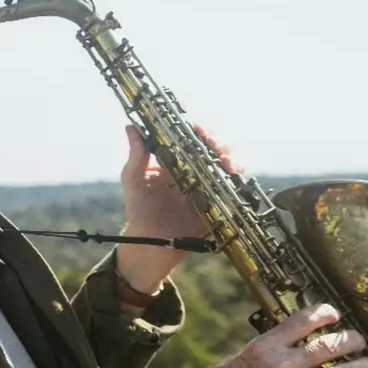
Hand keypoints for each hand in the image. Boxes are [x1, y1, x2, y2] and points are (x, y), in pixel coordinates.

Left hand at [116, 123, 237, 293]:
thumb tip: (131, 127)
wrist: (150, 240)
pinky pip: (233, 188)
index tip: (196, 127)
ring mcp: (208, 185)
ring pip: (228, 164)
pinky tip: (230, 175)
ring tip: (224, 160)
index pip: (192, 137)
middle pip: (215, 147)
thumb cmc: (139, 208)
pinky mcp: (217, 203)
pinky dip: (236, 179)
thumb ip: (136, 154)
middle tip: (211, 143)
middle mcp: (195, 169)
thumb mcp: (133, 178)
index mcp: (177, 159)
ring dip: (231, 157)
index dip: (198, 129)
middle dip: (217, 141)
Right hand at [176, 304, 367, 367]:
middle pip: (325, 347)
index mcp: (263, 347)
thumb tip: (293, 344)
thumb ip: (268, 351)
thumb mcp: (240, 359)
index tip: (335, 314)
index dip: (323, 314)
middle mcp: (279, 366)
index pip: (300, 322)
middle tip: (359, 340)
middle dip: (348, 341)